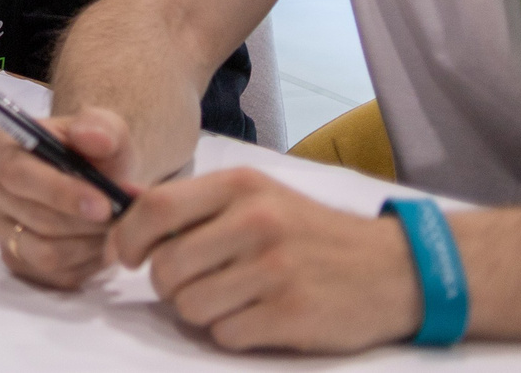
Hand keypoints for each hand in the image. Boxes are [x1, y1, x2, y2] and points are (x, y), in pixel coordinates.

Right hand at [0, 107, 139, 290]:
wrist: (101, 183)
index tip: (104, 205)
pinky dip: (86, 262)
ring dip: (89, 244)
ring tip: (113, 227)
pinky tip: (99, 242)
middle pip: (33, 217)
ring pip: (45, 252)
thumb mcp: (107, 130)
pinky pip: (54, 274)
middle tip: (122, 217)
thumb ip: (102, 127)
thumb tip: (91, 137)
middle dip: (85, 223)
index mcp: (0, 144)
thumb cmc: (97, 153)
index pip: (16, 174)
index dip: (60, 193)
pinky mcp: (15, 258)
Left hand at [108, 169, 423, 351]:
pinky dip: (232, 333)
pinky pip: (225, 334)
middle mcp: (256, 222)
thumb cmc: (310, 232)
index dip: (128, 237)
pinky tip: (258, 318)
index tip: (126, 256)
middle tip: (190, 285)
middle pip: (167, 266)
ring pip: (191, 306)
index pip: (155, 207)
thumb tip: (125, 217)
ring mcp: (275, 269)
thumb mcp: (258, 197)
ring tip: (230, 300)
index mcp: (241, 186)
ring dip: (200, 312)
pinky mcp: (292, 314)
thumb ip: (197, 205)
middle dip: (167, 285)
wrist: (395, 269)